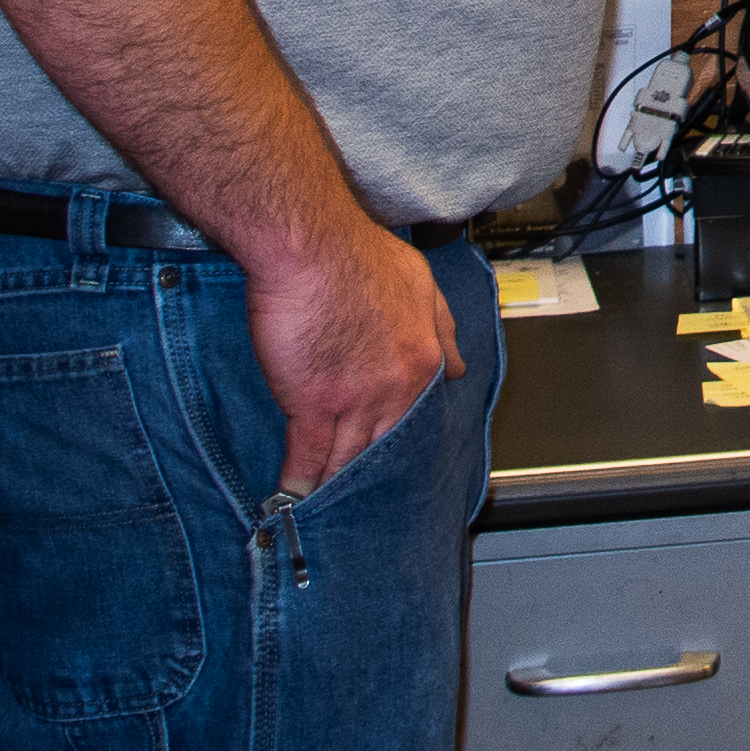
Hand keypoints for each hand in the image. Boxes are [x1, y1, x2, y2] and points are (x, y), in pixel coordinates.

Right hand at [246, 222, 462, 493]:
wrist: (312, 244)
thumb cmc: (357, 253)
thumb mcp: (420, 282)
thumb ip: (441, 325)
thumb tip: (457, 364)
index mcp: (424, 359)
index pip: (417, 416)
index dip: (400, 442)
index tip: (392, 462)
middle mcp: (398, 388)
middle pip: (386, 446)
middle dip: (371, 474)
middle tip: (362, 499)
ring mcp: (357, 400)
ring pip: (349, 457)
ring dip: (335, 484)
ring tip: (324, 505)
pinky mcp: (314, 403)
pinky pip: (309, 455)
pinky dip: (300, 478)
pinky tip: (293, 494)